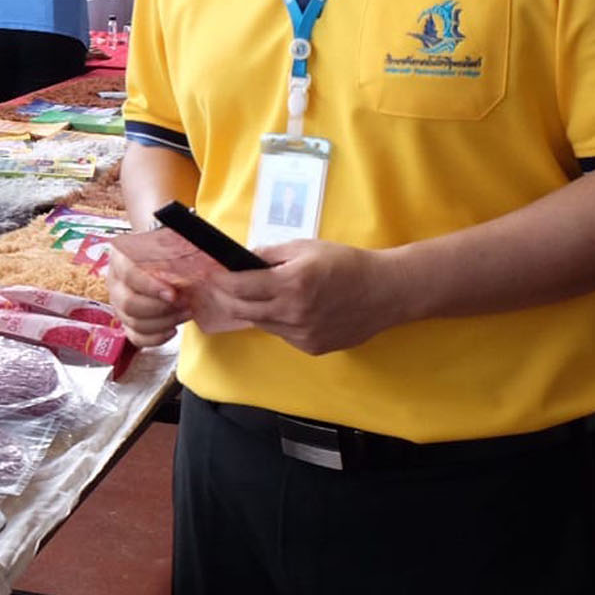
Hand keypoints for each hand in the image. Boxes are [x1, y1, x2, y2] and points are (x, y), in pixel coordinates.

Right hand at [106, 232, 192, 346]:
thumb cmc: (164, 254)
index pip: (129, 274)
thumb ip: (175, 255)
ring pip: (134, 323)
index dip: (150, 286)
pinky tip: (172, 329)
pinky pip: (136, 338)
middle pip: (129, 304)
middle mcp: (116, 283)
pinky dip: (156, 338)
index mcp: (120, 259)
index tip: (173, 293)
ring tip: (185, 313)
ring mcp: (119, 305)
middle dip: (161, 308)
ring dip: (164, 322)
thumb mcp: (168, 247)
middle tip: (184, 303)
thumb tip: (199, 260)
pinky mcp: (127, 323)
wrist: (162, 261)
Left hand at [198, 238, 407, 354]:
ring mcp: (303, 334)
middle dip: (227, 299)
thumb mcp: (306, 247)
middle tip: (218, 290)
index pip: (241, 286)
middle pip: (244, 310)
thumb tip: (243, 260)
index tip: (210, 277)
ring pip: (263, 323)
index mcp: (291, 283)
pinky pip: (283, 334)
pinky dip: (278, 321)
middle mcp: (294, 312)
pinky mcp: (312, 347)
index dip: (221, 282)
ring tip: (254, 296)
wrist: (385, 292)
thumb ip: (270, 254)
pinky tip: (288, 309)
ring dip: (253, 310)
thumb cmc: (346, 263)